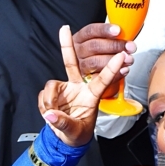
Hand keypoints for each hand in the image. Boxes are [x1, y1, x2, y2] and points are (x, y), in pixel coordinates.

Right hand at [39, 26, 128, 146]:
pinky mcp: (54, 92)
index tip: (120, 56)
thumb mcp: (74, 131)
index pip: (102, 80)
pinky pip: (44, 94)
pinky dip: (44, 105)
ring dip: (49, 101)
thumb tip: (50, 115)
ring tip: (52, 115)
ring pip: (51, 85)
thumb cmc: (78, 131)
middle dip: (68, 47)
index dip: (111, 68)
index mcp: (91, 96)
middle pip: (72, 64)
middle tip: (64, 29)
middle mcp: (78, 88)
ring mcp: (65, 88)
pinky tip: (50, 112)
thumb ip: (63, 123)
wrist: (67, 136)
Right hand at [72, 22, 135, 98]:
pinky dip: (114, 74)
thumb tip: (127, 33)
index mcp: (81, 38)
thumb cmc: (103, 53)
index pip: (90, 31)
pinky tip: (124, 70)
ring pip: (95, 62)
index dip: (104, 30)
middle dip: (114, 46)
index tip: (118, 30)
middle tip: (129, 47)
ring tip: (129, 59)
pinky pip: (99, 77)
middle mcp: (79, 51)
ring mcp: (81, 66)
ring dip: (114, 60)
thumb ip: (113, 36)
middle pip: (94, 46)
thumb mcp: (105, 41)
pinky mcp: (87, 80)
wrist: (97, 76)